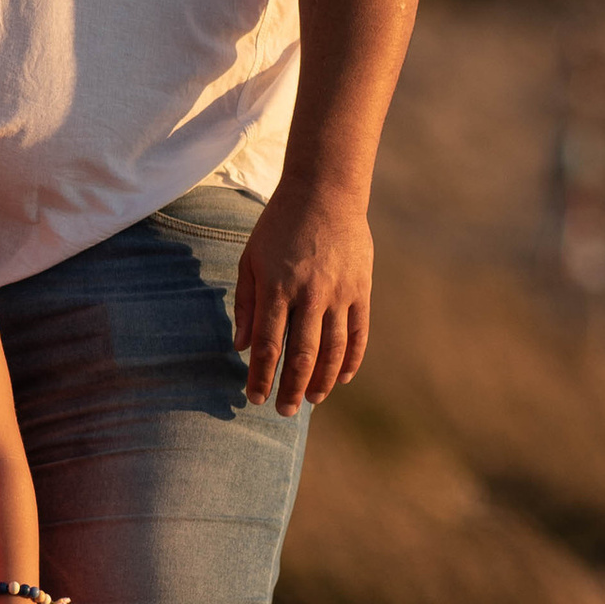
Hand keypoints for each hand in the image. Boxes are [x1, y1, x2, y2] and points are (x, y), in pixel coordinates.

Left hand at [233, 184, 372, 413]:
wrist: (325, 192)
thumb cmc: (279, 226)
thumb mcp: (251, 259)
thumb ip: (247, 304)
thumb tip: (242, 347)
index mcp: (278, 287)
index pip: (268, 345)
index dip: (261, 376)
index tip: (254, 397)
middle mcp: (310, 294)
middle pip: (302, 355)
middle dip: (291, 388)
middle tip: (284, 411)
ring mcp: (340, 293)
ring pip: (334, 350)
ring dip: (323, 381)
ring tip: (312, 400)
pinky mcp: (362, 289)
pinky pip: (359, 333)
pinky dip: (352, 359)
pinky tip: (343, 378)